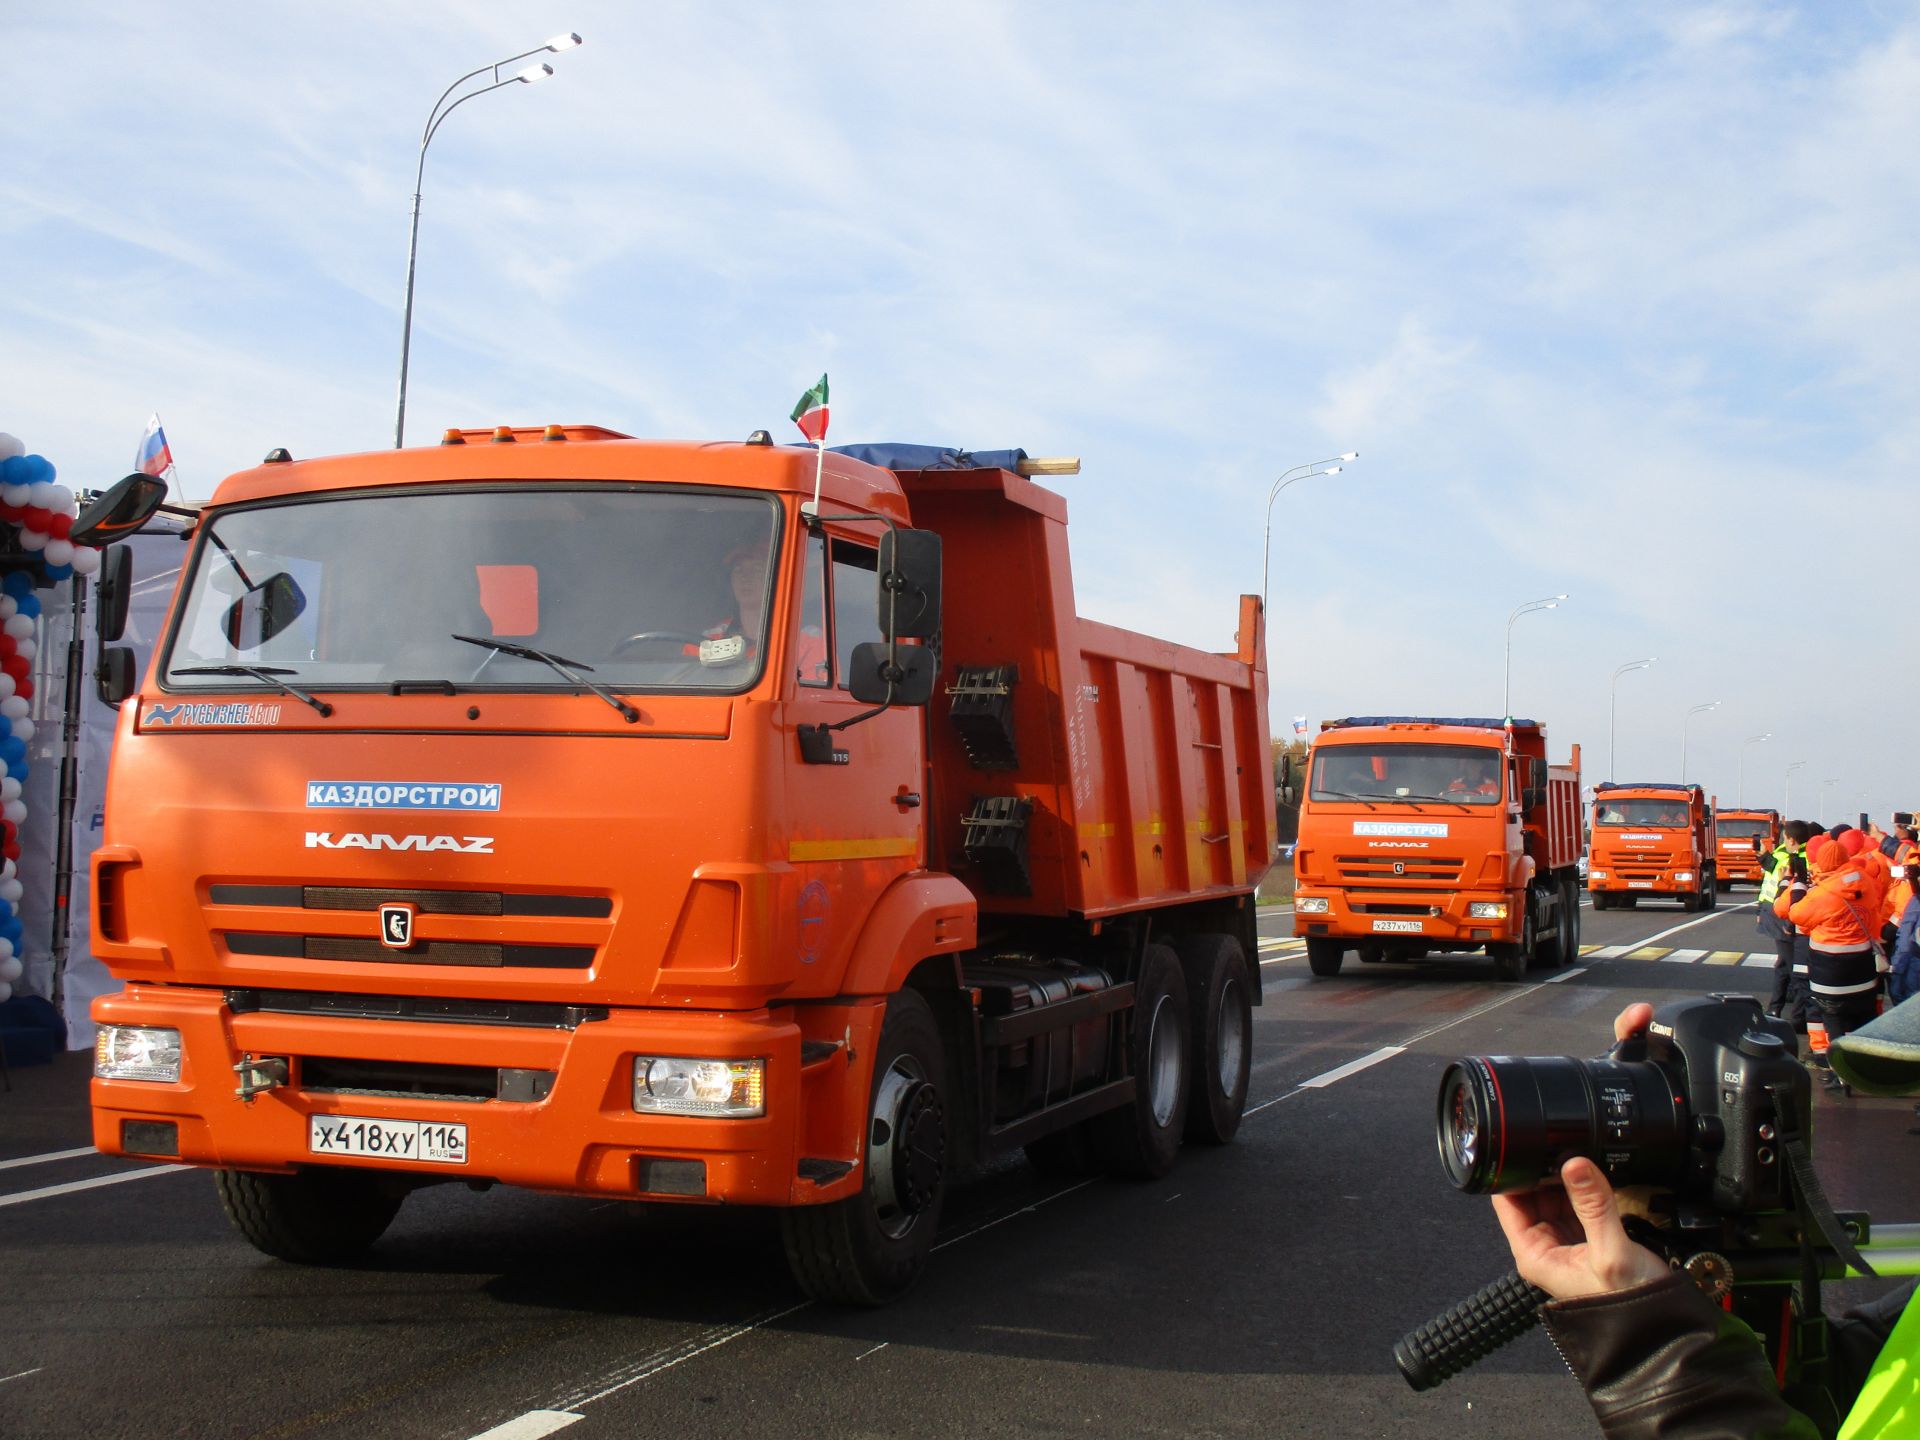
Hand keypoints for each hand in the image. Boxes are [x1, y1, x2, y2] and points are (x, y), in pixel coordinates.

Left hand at [1489, 1003, 1669, 1300]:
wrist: (1662, 1328)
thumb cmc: (1629, 1305)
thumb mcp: (1610, 1249)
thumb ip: (1593, 1204)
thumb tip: (1574, 1162)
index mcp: (1533, 1253)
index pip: (1506, 1201)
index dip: (1511, 1171)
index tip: (1523, 1143)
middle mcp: (1543, 1247)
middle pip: (1530, 1193)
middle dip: (1542, 1168)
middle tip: (1558, 1142)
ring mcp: (1565, 1241)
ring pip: (1554, 1195)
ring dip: (1563, 1176)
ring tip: (1574, 1155)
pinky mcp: (1588, 1237)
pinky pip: (1577, 1203)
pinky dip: (1582, 1188)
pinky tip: (1591, 1174)